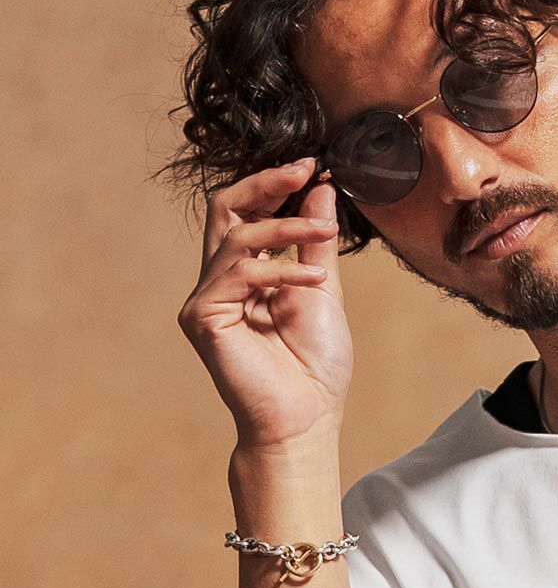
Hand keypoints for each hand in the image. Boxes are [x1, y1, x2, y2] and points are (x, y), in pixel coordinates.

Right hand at [177, 156, 352, 451]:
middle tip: (303, 168)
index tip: (310, 166)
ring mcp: (208, 299)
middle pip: (225, 208)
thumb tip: (319, 188)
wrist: (306, 421)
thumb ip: (314, 242)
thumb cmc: (315, 368)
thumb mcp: (323, 291)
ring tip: (323, 232)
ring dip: (285, 227)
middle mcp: (220, 281)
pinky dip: (280, 270)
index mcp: (246, 274)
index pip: (245, 212)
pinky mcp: (203, 318)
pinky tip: (312, 281)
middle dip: (265, 183)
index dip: (272, 185)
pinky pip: (239, 273)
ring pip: (236, 235)